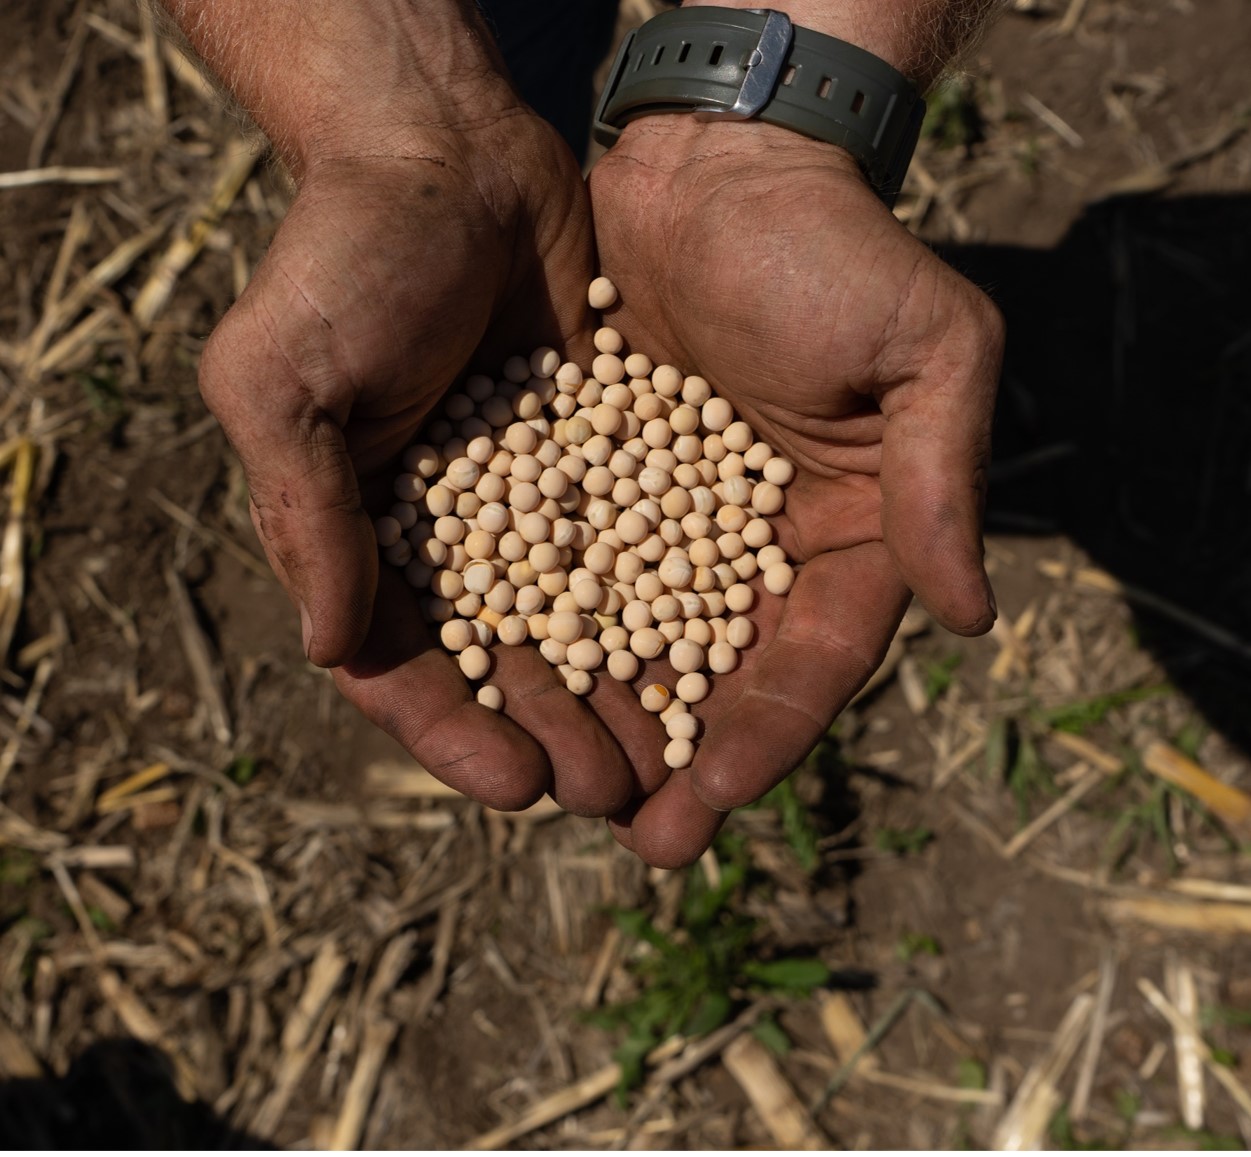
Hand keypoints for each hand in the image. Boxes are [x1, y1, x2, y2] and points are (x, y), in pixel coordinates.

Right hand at [201, 112, 652, 815]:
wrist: (449, 156)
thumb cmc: (345, 261)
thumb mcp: (285, 381)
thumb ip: (303, 514)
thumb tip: (327, 650)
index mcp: (364, 536)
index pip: (404, 663)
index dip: (454, 732)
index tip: (514, 784)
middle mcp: (453, 535)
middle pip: (507, 662)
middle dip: (557, 729)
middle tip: (615, 791)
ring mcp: (535, 499)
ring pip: (582, 620)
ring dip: (622, 689)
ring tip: (673, 754)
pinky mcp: (603, 454)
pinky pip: (639, 542)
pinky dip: (669, 598)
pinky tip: (715, 646)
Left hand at [586, 118, 1003, 865]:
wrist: (722, 168)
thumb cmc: (837, 249)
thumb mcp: (926, 352)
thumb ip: (939, 483)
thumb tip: (972, 618)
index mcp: (845, 535)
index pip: (811, 658)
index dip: (767, 732)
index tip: (714, 801)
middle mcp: (754, 546)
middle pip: (716, 672)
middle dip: (679, 756)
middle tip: (633, 835)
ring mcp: (667, 519)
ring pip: (634, 639)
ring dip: (603, 716)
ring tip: (559, 789)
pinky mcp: (593, 481)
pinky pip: (565, 567)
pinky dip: (541, 626)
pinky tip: (502, 682)